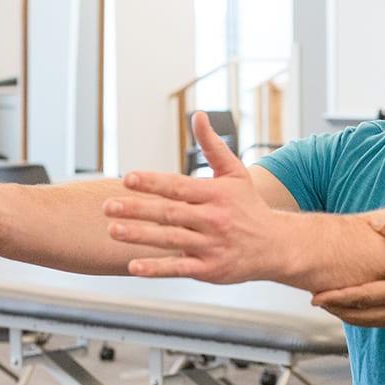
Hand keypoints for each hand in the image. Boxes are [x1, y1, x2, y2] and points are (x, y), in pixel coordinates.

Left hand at [104, 112, 292, 283]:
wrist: (275, 246)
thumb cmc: (249, 206)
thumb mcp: (236, 173)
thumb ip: (212, 146)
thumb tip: (198, 115)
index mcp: (216, 194)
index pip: (179, 186)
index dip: (153, 183)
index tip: (128, 178)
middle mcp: (213, 219)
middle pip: (169, 213)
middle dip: (137, 209)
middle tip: (108, 206)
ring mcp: (211, 246)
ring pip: (170, 240)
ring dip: (140, 236)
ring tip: (113, 230)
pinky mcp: (210, 269)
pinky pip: (179, 268)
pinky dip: (156, 268)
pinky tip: (133, 266)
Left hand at [311, 217, 384, 330]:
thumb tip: (378, 221)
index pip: (364, 297)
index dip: (338, 298)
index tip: (318, 297)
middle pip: (360, 314)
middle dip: (336, 308)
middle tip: (316, 300)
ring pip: (368, 321)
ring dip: (347, 315)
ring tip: (330, 306)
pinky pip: (379, 323)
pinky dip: (363, 319)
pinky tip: (354, 312)